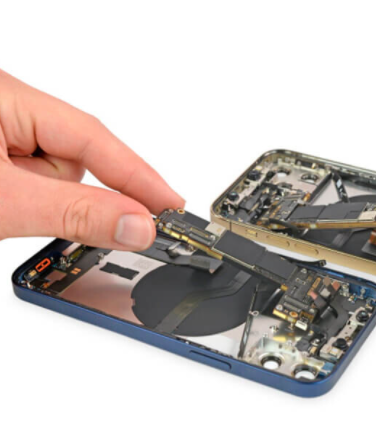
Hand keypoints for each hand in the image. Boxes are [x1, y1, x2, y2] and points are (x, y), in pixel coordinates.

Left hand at [0, 70, 183, 249]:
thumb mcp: (5, 202)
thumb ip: (74, 212)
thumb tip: (137, 225)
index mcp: (8, 98)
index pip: (94, 137)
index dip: (138, 176)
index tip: (171, 207)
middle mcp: (7, 109)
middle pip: (75, 158)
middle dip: (73, 197)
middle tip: (110, 232)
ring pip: (54, 176)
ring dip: (43, 204)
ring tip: (11, 216)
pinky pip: (35, 183)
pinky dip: (33, 204)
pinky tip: (10, 213)